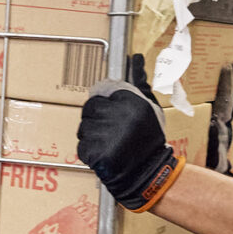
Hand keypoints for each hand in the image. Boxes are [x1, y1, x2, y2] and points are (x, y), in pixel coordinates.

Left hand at [77, 77, 184, 209]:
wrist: (148, 174)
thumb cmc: (148, 141)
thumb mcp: (150, 108)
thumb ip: (140, 84)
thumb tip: (137, 59)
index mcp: (131, 101)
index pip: (100, 92)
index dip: (104, 106)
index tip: (111, 115)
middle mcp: (118, 115)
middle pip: (89, 109)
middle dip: (96, 120)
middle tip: (111, 133)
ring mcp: (105, 134)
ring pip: (83, 128)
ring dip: (92, 137)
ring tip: (110, 145)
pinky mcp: (95, 152)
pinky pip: (82, 146)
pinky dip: (90, 152)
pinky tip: (105, 155)